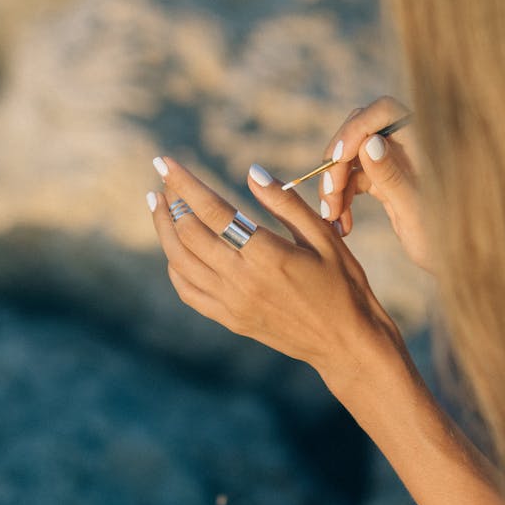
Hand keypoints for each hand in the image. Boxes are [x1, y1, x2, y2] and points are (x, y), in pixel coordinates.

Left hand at [147, 157, 404, 386]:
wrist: (346, 342)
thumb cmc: (344, 285)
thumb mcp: (325, 237)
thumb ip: (286, 203)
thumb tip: (252, 171)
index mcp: (267, 254)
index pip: (212, 210)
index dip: (184, 182)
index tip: (164, 161)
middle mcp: (242, 280)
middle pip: (188, 233)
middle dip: (171, 201)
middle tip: (165, 180)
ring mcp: (232, 303)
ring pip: (180, 261)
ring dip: (164, 230)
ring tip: (158, 205)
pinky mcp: (230, 320)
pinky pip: (188, 291)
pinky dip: (175, 266)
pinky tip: (175, 248)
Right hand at [320, 97, 431, 270]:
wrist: (458, 261)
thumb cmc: (447, 238)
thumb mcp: (415, 209)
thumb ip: (392, 176)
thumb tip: (369, 142)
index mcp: (425, 142)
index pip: (384, 112)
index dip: (356, 128)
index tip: (337, 159)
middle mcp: (409, 145)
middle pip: (360, 132)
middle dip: (339, 162)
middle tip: (329, 198)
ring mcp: (396, 162)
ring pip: (352, 158)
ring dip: (335, 185)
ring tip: (331, 218)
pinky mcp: (386, 181)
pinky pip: (355, 179)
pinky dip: (342, 198)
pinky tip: (341, 224)